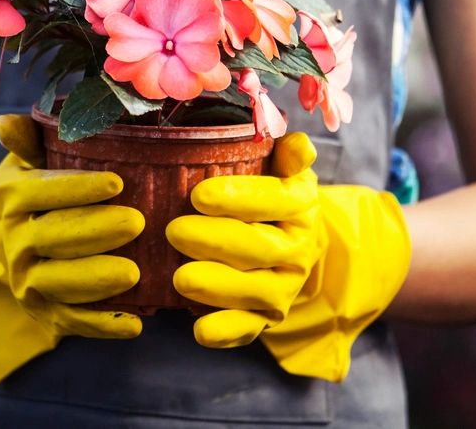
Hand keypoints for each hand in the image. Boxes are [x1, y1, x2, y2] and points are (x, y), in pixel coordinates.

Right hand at [0, 114, 143, 388]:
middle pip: (50, 237)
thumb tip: (7, 121)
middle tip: (136, 223)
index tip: (116, 182)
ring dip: (95, 280)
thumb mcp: (26, 163)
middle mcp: (12, 242)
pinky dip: (101, 326)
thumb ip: (27, 140)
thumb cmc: (34, 191)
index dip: (76, 187)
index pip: (39, 191)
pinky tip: (135, 323)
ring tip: (134, 273)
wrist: (8, 243)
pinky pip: (70, 322)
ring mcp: (26, 280)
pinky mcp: (44, 312)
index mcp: (8, 199)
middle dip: (94, 231)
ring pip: (58, 282)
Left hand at [166, 132, 410, 381]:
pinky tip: (200, 330)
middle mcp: (298, 247)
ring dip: (217, 287)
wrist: (294, 241)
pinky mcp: (267, 316)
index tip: (199, 194)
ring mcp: (284, 286)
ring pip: (254, 290)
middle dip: (215, 241)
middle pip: (258, 247)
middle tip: (175, 231)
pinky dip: (226, 332)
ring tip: (181, 279)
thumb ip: (287, 153)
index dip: (237, 198)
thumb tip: (299, 144)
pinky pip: (249, 328)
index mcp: (301, 203)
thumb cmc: (270, 192)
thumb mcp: (281, 166)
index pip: (275, 199)